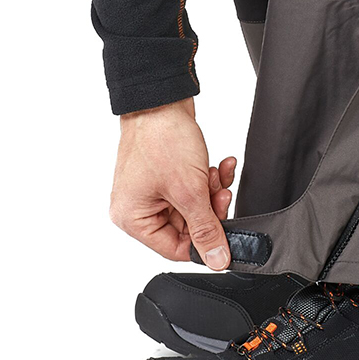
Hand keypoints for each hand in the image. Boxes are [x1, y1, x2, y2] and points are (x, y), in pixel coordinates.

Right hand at [110, 97, 235, 268]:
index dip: (204, 242)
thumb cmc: (161, 139)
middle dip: (210, 209)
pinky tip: (219, 166)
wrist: (162, 100)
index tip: (225, 233)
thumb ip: (206, 229)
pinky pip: (192, 189)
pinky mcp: (165, 176)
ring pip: (194, 207)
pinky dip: (208, 180)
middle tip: (221, 195)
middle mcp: (138, 208)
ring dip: (211, 192)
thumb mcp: (189, 191)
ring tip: (217, 175)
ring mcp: (151, 191)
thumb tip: (217, 260)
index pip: (175, 249)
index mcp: (133, 219)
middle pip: (187, 227)